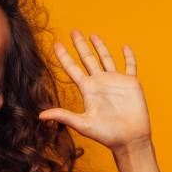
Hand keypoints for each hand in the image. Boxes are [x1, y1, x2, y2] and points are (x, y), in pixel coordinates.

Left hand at [39, 30, 151, 151]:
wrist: (129, 139)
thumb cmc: (106, 134)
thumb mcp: (83, 124)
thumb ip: (63, 116)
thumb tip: (40, 115)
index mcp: (88, 90)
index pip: (73, 69)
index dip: (64, 57)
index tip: (56, 45)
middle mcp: (100, 83)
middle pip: (88, 59)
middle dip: (80, 45)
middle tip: (73, 32)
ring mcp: (115, 81)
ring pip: (106, 59)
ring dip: (100, 47)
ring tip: (92, 35)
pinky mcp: (131, 83)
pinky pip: (130, 66)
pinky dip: (128, 56)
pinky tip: (124, 47)